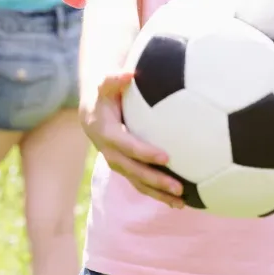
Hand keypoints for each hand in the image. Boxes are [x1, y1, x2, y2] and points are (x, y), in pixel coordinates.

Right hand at [81, 72, 185, 208]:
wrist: (92, 114)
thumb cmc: (104, 95)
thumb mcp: (104, 85)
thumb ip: (113, 78)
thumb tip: (129, 73)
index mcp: (106, 133)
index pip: (127, 146)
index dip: (144, 153)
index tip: (166, 157)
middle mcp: (110, 153)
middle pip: (134, 171)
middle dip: (155, 180)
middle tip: (178, 187)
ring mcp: (118, 164)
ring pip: (138, 182)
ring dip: (159, 194)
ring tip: (181, 202)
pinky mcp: (127, 169)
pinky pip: (142, 185)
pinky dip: (158, 194)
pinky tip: (179, 201)